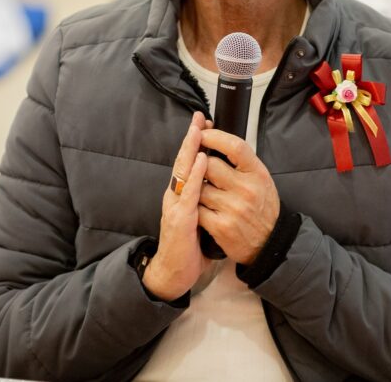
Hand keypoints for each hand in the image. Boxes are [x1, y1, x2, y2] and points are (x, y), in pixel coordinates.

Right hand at [142, 112, 209, 301]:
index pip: (188, 163)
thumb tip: (217, 185)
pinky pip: (189, 192)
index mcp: (181, 195)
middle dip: (192, 138)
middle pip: (182, 161)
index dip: (195, 143)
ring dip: (191, 149)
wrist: (174, 273)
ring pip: (182, 171)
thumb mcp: (197, 218)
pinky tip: (202, 159)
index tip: (205, 124)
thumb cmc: (188, 247)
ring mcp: (175, 205)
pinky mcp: (179, 218)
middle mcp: (175, 196)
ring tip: (199, 130)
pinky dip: (195, 174)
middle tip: (199, 117)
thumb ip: (203, 200)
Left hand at [197, 129, 279, 265]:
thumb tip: (214, 137)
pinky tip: (202, 209)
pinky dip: (196, 208)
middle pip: (209, 165)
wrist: (270, 243)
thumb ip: (241, 161)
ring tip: (204, 193)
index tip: (202, 133)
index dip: (214, 136)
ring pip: (199, 187)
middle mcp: (247, 189)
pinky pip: (197, 209)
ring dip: (197, 189)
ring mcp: (233, 208)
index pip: (235, 146)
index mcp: (257, 173)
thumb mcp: (260, 178)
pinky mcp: (221, 226)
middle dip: (200, 165)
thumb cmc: (261, 206)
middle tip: (200, 170)